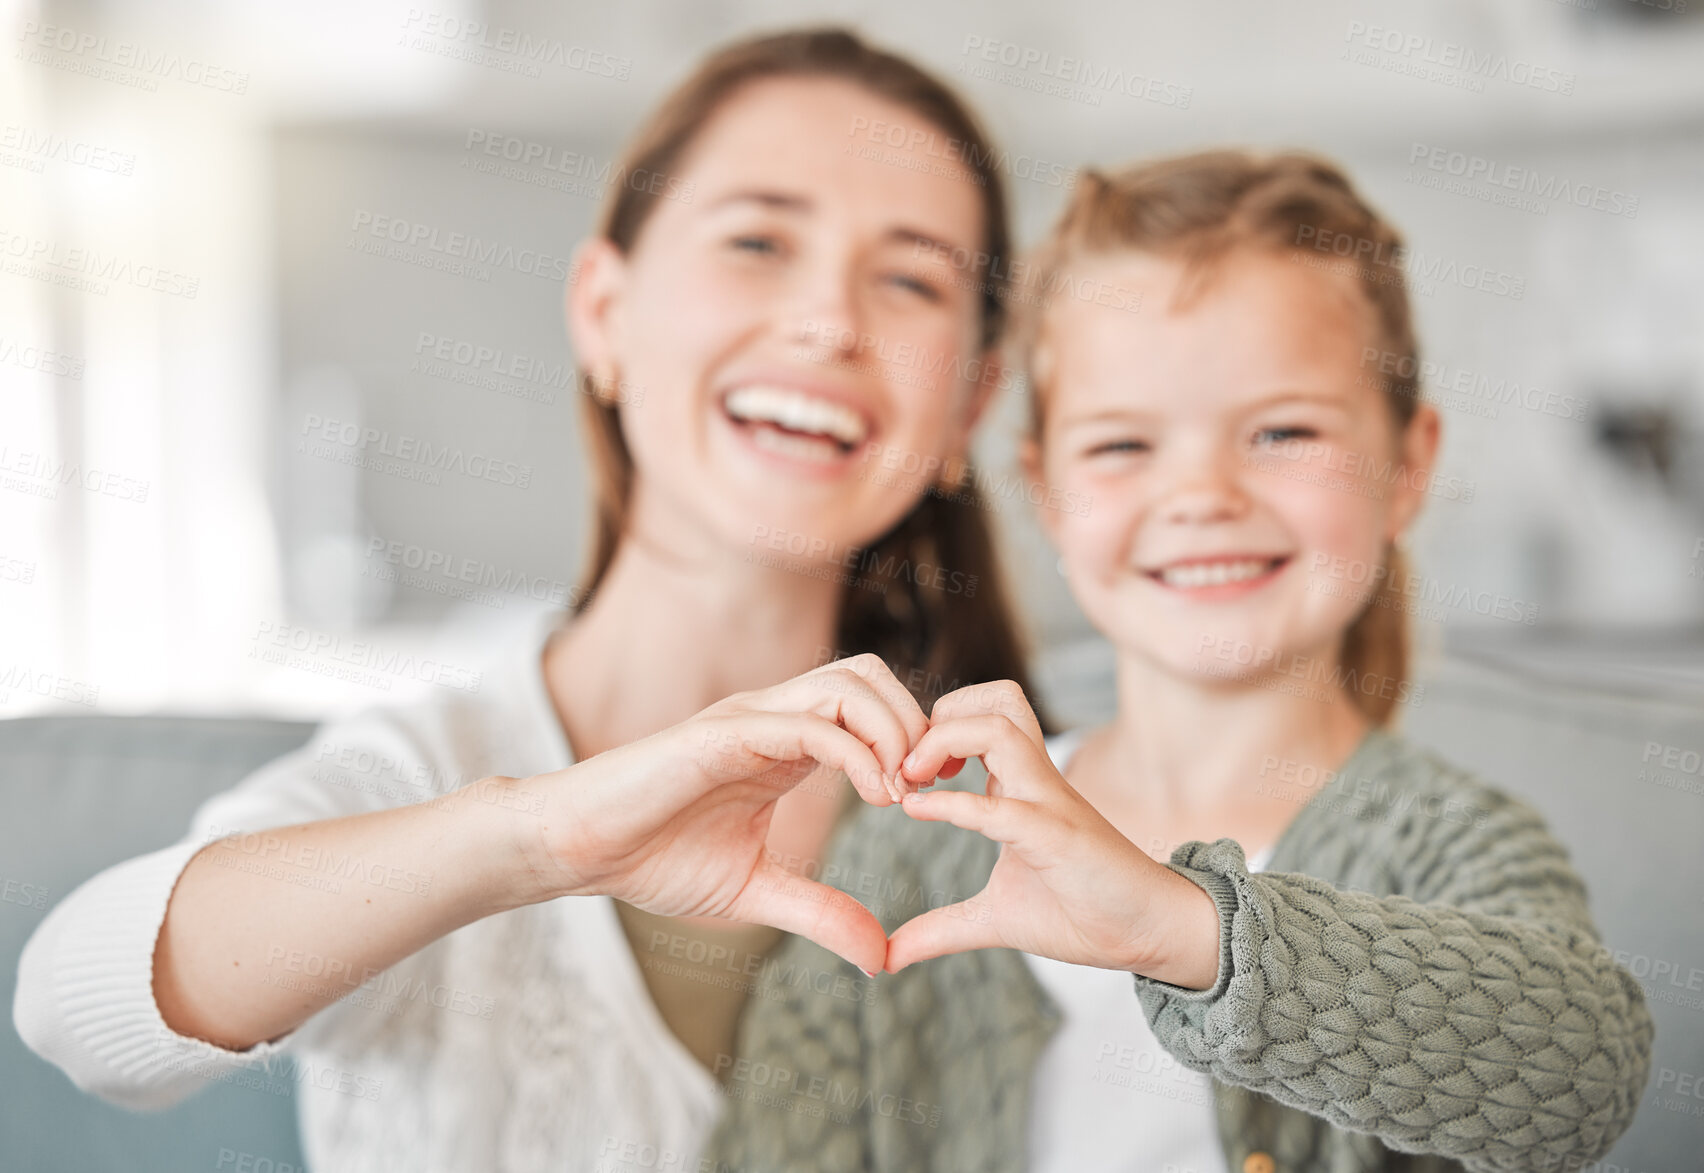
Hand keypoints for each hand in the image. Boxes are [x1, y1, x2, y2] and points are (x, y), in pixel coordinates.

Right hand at [503, 654, 927, 973]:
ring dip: (894, 730)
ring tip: (905, 793)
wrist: (580, 851)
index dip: (915, 738)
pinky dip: (856, 751)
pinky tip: (875, 795)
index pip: (871, 705)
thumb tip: (880, 957)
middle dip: (917, 721)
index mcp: (786, 742)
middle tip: (933, 786)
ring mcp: (750, 718)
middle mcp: (773, 717)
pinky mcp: (724, 733)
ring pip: (848, 683)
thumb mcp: (756, 893)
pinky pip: (808, 723)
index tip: (939, 794)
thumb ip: (821, 912)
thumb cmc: (653, 859)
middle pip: (871, 675)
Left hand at [886, 682, 1220, 987]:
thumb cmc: (1080, 913)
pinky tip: (917, 813)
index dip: (932, 731)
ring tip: (912, 779)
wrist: (1149, 933)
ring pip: (1001, 728)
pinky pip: (1004, 807)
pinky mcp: (1059, 837)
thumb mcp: (994, 919)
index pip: (980, 717)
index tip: (898, 776)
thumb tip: (888, 956)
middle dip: (940, 714)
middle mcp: (1036, 781)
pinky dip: (954, 805)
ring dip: (944, 740)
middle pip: (996, 698)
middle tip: (908, 764)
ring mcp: (1050, 803)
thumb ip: (942, 928)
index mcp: (1021, 786)